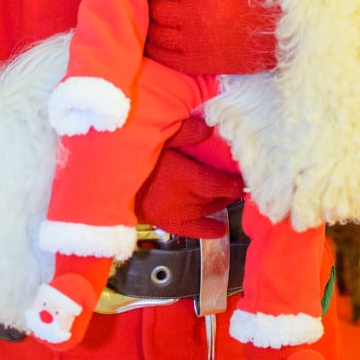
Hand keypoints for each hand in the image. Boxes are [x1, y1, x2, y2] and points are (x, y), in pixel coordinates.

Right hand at [134, 118, 243, 237]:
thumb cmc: (137, 158)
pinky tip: (220, 228)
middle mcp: (187, 200)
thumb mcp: (161, 137)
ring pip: (210, 211)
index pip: (220, 183)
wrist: (112, 184)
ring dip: (221, 203)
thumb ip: (186, 132)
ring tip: (228, 195)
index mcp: (187, 178)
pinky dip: (210, 230)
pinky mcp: (170, 225)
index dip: (236, 182)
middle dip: (230, 190)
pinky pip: (196, 231)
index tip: (246, 176)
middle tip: (238, 181)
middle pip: (218, 197)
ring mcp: (179, 215)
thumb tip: (210, 127)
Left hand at [146, 0, 279, 75]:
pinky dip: (157, 47)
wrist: (291, 32)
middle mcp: (193, 20)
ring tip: (166, 17)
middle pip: (155, 8)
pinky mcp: (199, 65)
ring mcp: (194, 45)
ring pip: (154, 34)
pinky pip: (163, 57)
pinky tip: (164, 38)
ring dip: (156, 24)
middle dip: (158, 0)